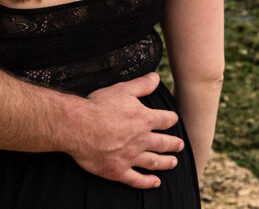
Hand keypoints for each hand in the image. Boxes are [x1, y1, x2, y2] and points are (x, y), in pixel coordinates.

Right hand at [68, 72, 182, 188]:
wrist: (78, 127)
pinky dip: (147, 182)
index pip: (166, 120)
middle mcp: (141, 140)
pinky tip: (155, 182)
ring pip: (154, 162)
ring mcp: (130, 157)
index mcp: (144, 119)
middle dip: (174, 144)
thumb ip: (141, 85)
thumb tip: (156, 77)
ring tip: (174, 162)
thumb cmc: (98, 106)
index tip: (173, 120)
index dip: (171, 119)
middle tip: (180, 145)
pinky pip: (136, 179)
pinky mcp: (118, 170)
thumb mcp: (122, 89)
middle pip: (164, 143)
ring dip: (166, 163)